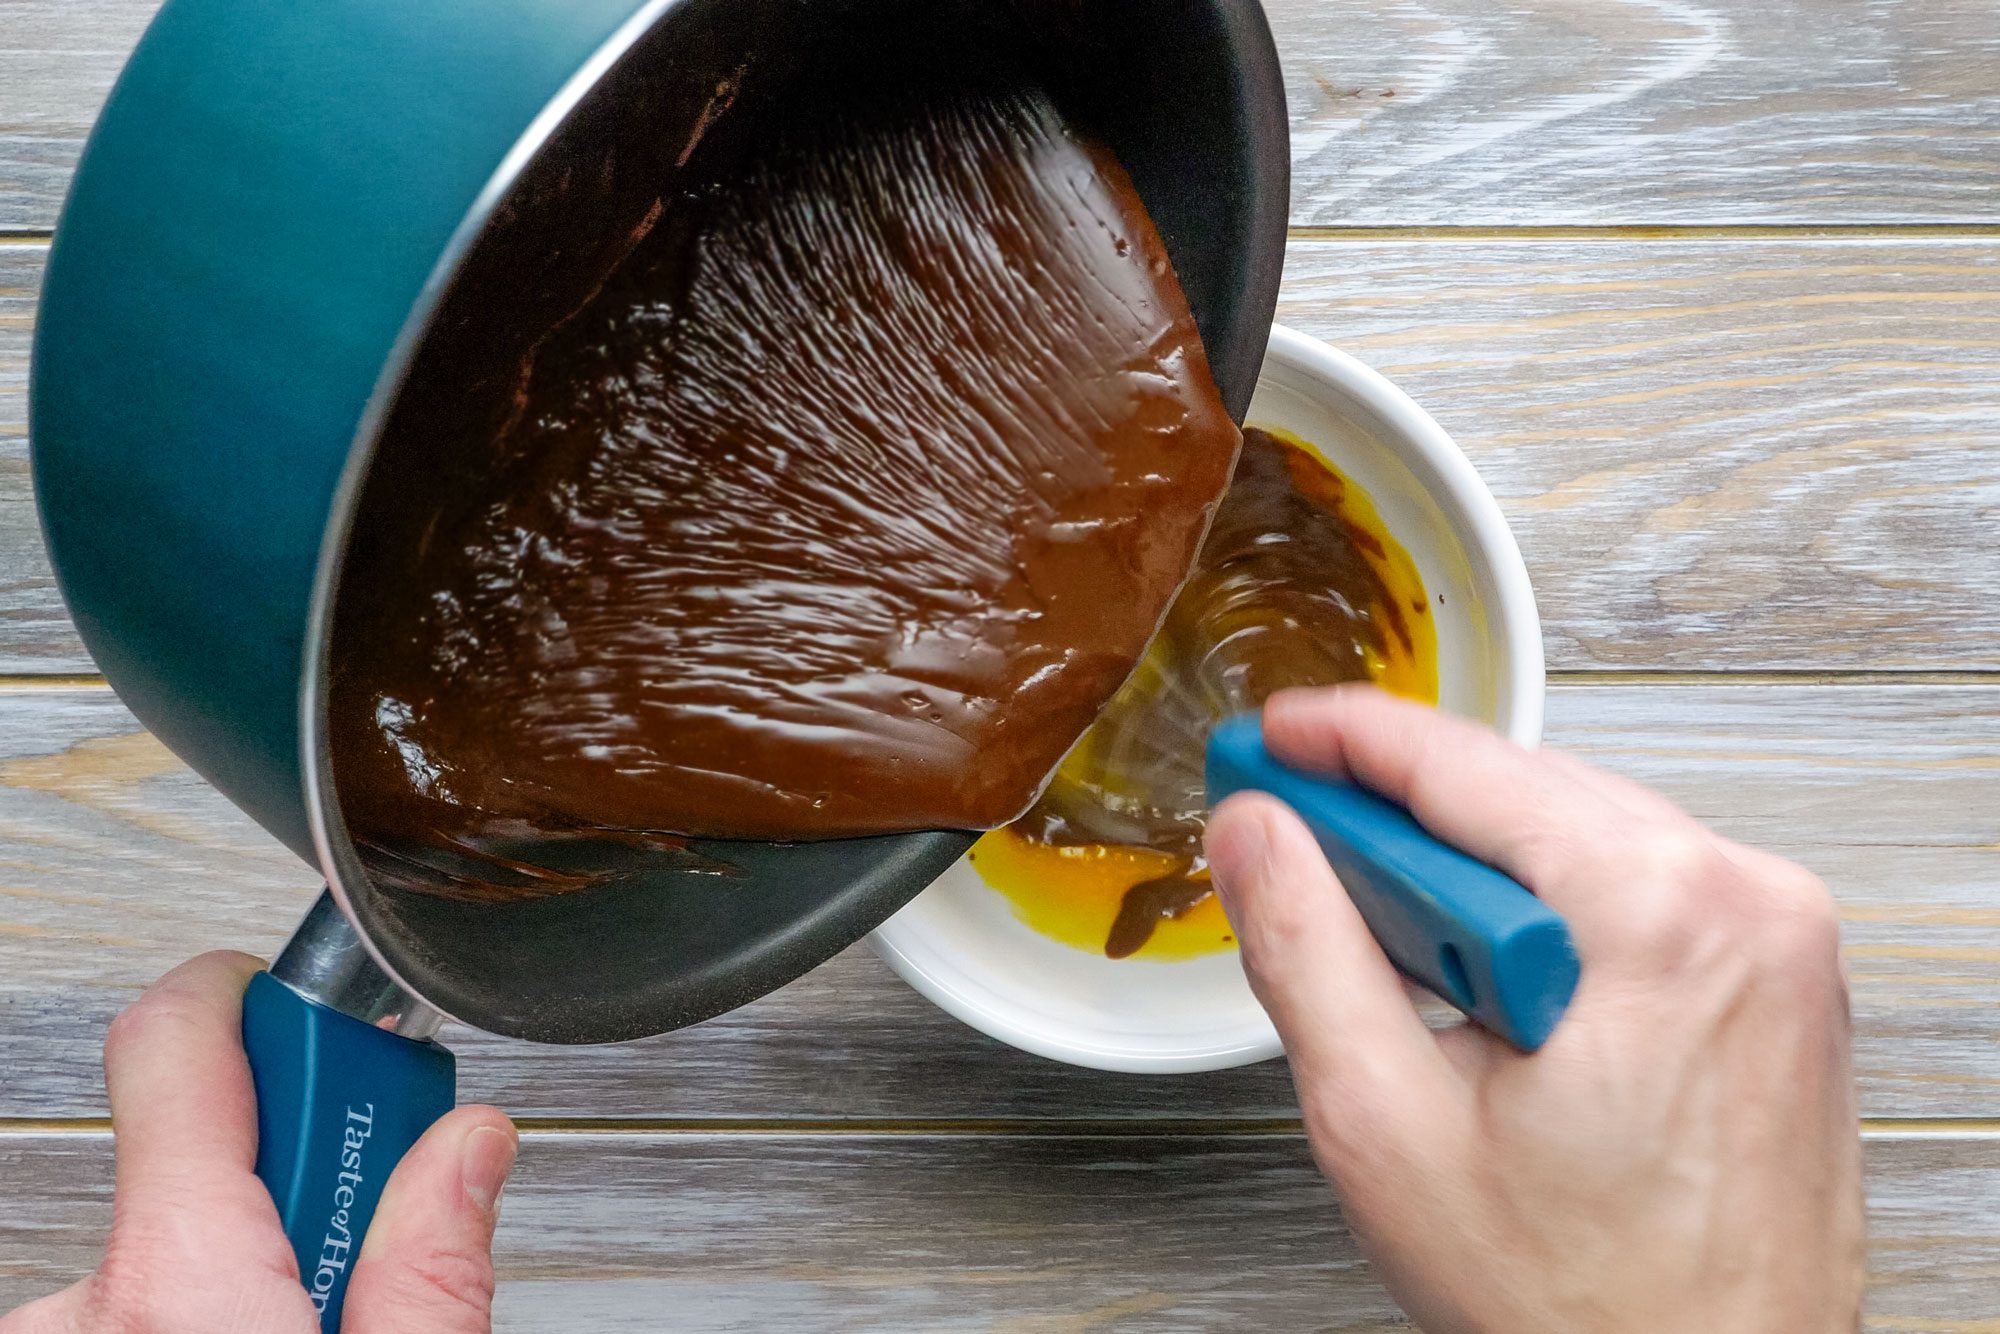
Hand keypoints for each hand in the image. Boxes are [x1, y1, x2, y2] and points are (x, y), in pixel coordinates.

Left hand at [1, 952, 517, 1333]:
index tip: (321, 1004)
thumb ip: (432, 1271)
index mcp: (177, 1292)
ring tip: (325, 1320)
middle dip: (297, 1166)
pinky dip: (200, 1301)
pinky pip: (131, 1294)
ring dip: (249, 1253)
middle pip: (200, 1150)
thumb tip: (464, 1147)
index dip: (253, 996)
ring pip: (169, 1235)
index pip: (177, 1043)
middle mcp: (84, 1309)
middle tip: (373, 1224)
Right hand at [1205, 686, 1863, 1332]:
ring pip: (1580, 836)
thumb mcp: (1387, 1123)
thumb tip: (1257, 834)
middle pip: (1527, 793)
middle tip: (1295, 843)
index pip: (1467, 767)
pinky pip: (1640, 888)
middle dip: (1402, 816)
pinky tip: (1488, 986)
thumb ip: (1305, 950)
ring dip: (1473, 873)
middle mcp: (1746, 905)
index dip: (1344, 738)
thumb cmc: (1589, 1307)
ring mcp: (1779, 943)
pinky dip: (1546, 910)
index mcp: (1660, 915)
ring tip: (1397, 959)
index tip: (1272, 735)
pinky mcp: (1781, 982)